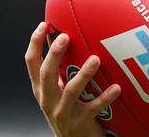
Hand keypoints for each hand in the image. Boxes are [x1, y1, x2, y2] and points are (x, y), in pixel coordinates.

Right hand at [25, 22, 120, 136]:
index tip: (43, 24)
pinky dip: (105, 97)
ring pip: (71, 91)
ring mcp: (63, 112)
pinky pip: (94, 108)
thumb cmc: (69, 110)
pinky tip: (117, 87)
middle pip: (47, 74)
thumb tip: (66, 36)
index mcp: (41, 89)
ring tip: (96, 59)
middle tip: (66, 36)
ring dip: (83, 74)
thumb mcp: (58, 91)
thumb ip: (60, 70)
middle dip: (55, 54)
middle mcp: (48, 100)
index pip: (31, 63)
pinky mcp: (80, 123)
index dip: (34, 43)